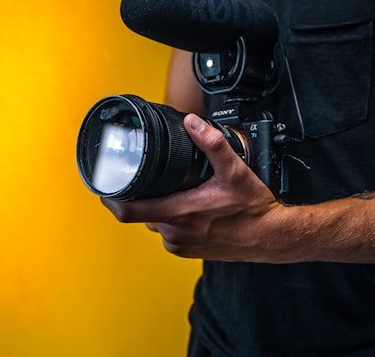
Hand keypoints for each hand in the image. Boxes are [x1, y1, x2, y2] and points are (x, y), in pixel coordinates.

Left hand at [100, 113, 285, 261]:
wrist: (270, 237)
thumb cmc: (253, 209)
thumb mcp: (236, 171)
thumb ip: (212, 144)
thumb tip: (193, 123)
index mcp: (180, 214)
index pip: (128, 211)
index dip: (110, 198)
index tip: (103, 185)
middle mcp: (175, 233)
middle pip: (141, 211)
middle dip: (144, 195)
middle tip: (153, 178)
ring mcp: (180, 245)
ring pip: (156, 221)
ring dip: (161, 206)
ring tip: (179, 191)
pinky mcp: (188, 251)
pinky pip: (169, 231)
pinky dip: (173, 218)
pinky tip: (191, 207)